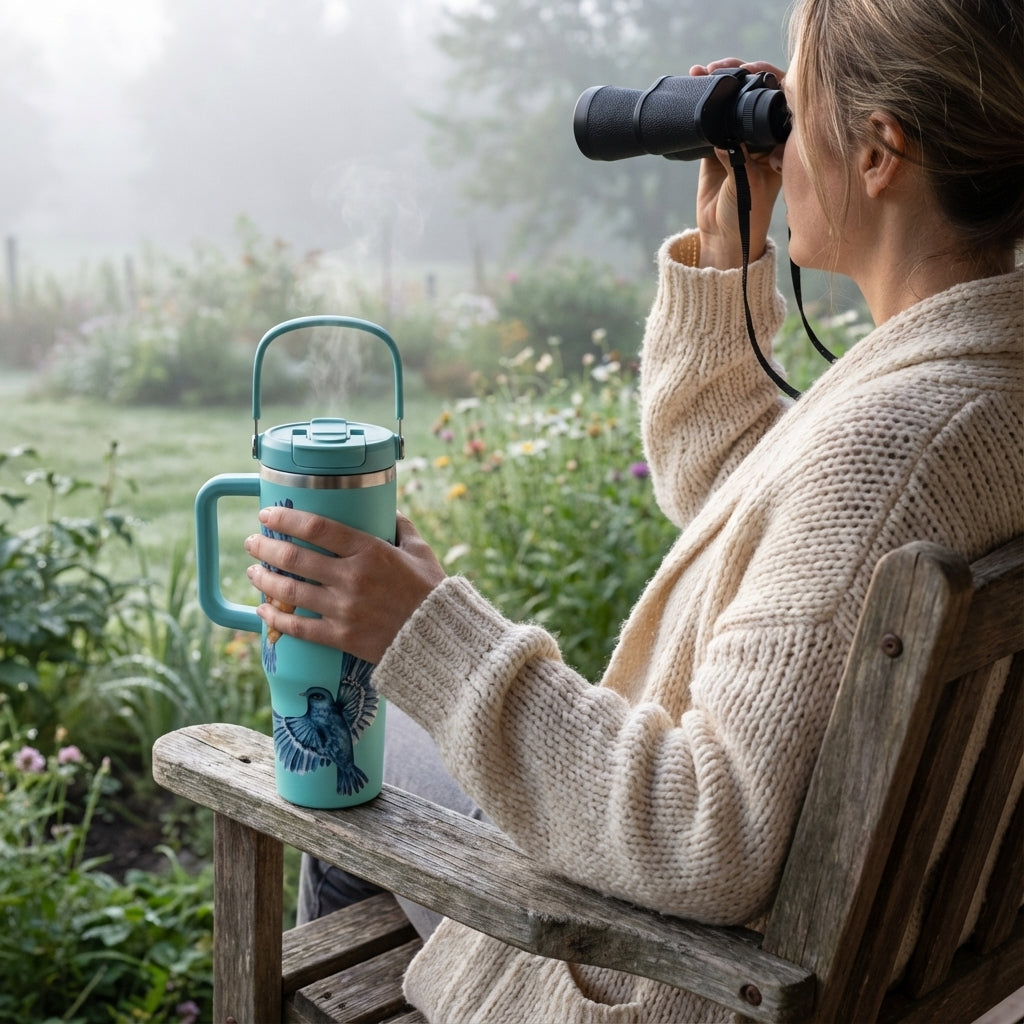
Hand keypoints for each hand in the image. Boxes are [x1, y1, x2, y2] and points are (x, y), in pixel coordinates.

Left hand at [244, 507, 445, 664]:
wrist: (439, 640)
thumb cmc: (432, 593)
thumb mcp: (420, 551)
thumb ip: (401, 527)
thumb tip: (387, 509)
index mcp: (370, 551)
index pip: (318, 528)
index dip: (287, 519)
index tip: (268, 515)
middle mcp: (352, 577)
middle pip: (295, 557)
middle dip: (266, 547)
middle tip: (252, 542)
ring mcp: (343, 609)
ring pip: (289, 591)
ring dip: (263, 579)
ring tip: (251, 572)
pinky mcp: (340, 637)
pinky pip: (297, 627)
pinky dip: (275, 618)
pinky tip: (263, 610)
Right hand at [689, 59, 785, 268]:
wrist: (724, 238)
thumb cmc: (747, 217)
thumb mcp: (747, 187)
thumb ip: (737, 161)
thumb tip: (723, 137)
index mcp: (781, 145)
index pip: (778, 103)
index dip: (767, 80)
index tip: (750, 71)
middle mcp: (763, 139)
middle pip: (756, 97)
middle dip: (740, 77)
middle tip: (724, 67)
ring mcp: (740, 142)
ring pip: (732, 106)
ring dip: (719, 87)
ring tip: (703, 72)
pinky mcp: (717, 149)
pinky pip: (712, 121)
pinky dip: (703, 105)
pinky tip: (693, 86)